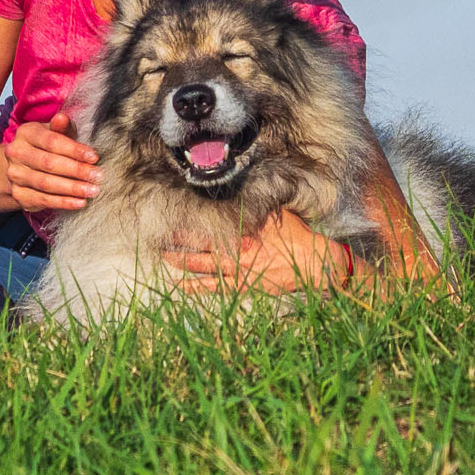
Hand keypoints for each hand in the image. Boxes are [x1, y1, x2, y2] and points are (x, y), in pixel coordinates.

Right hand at [5, 112, 102, 212]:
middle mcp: (16, 153)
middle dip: (77, 170)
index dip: (74, 150)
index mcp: (26, 133)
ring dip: (72, 188)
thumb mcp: (55, 133)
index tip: (94, 157)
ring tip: (92, 190)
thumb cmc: (47, 147)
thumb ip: (62, 127)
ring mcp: (15, 175)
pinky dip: (63, 202)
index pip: (51, 141)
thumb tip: (62, 119)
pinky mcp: (19, 195)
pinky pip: (43, 200)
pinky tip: (80, 202)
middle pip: (49, 163)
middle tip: (98, 176)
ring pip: (46, 183)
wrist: (23, 167)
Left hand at [162, 208, 350, 294]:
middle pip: (198, 244)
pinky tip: (180, 286)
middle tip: (160, 236)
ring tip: (164, 256)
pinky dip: (194, 287)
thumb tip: (251, 186)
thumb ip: (259, 205)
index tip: (171, 217)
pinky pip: (213, 288)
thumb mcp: (278, 213)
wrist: (313, 263)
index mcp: (242, 230)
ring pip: (200, 266)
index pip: (209, 224)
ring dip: (180, 261)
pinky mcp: (242, 287)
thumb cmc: (297, 236)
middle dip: (178, 241)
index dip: (189, 223)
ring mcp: (237, 270)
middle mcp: (234, 250)